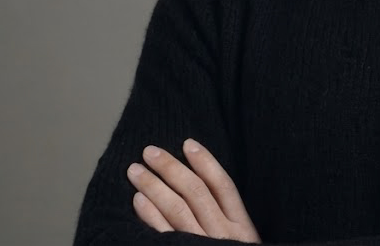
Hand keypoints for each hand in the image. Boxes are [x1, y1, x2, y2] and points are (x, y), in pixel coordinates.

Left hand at [127, 138, 260, 241]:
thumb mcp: (243, 244)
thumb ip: (229, 222)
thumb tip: (202, 190)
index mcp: (242, 228)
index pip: (223, 185)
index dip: (206, 162)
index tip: (187, 144)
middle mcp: (223, 235)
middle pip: (196, 192)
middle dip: (171, 168)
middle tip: (149, 152)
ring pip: (178, 208)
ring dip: (154, 186)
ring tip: (136, 171)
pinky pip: (165, 234)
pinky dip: (150, 215)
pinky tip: (138, 201)